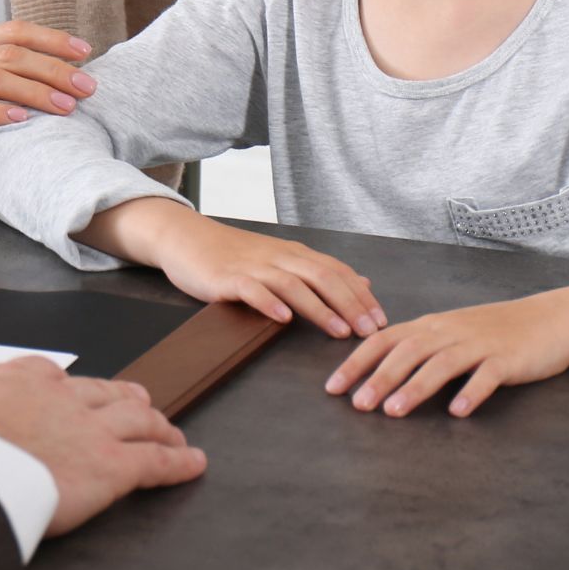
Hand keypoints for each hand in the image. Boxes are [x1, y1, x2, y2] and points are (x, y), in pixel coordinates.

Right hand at [0, 357, 205, 536]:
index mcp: (20, 378)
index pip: (59, 377)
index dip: (76, 391)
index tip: (81, 397)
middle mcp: (62, 395)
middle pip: (108, 393)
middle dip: (128, 399)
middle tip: (143, 403)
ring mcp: (91, 428)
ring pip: (139, 420)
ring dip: (159, 426)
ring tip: (172, 433)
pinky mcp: (111, 466)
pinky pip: (156, 461)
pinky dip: (179, 461)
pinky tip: (194, 462)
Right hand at [92, 200, 383, 338]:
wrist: (185, 238)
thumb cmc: (232, 254)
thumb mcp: (281, 259)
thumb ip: (321, 271)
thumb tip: (364, 284)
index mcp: (294, 254)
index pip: (337, 271)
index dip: (362, 296)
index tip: (382, 321)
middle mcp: (278, 257)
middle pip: (323, 277)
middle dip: (351, 305)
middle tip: (371, 332)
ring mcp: (252, 267)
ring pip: (293, 285)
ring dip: (320, 309)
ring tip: (339, 331)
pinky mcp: (227, 278)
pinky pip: (251, 290)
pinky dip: (269, 303)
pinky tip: (282, 319)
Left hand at [326, 276, 568, 417]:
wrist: (547, 320)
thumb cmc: (493, 330)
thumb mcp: (449, 332)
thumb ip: (417, 346)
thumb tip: (377, 368)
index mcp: (430, 326)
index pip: (382, 340)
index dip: (356, 362)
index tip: (333, 388)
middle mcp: (448, 332)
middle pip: (406, 353)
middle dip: (378, 379)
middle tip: (357, 406)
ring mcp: (478, 345)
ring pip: (440, 364)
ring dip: (415, 388)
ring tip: (394, 411)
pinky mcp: (507, 359)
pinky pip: (487, 376)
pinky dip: (471, 392)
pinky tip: (458, 411)